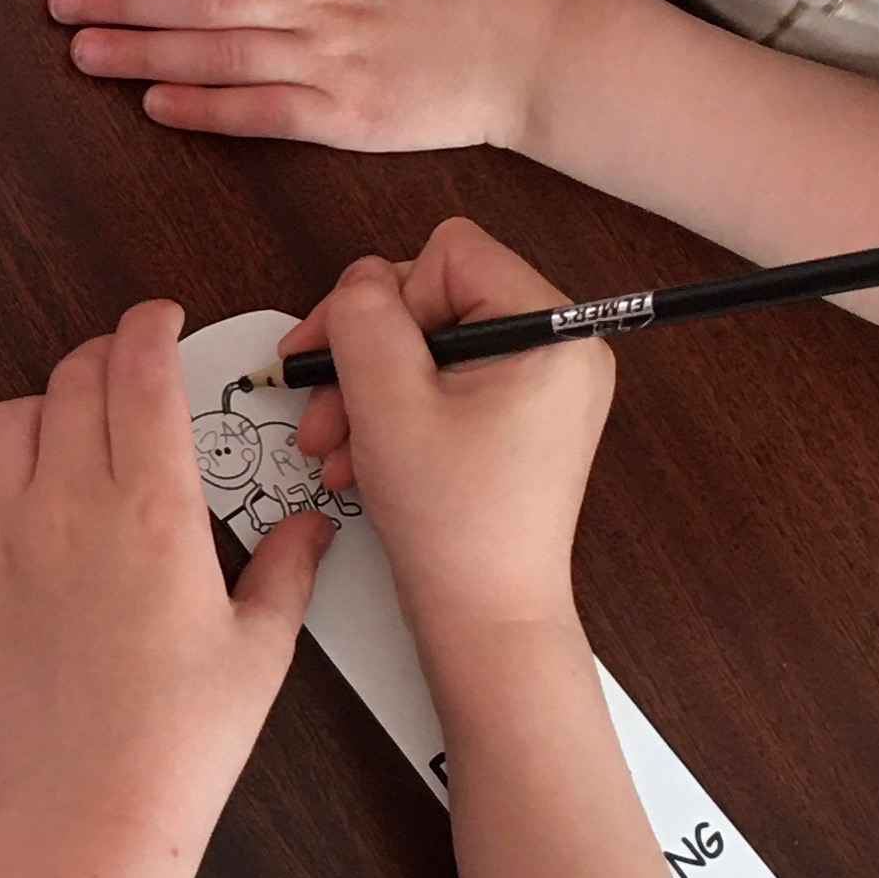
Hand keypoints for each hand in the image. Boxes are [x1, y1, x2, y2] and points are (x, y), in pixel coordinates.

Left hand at [0, 300, 331, 867]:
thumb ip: (286, 568)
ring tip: (68, 439)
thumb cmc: (180, 739)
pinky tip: (19, 507)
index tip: (160, 321)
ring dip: (40, 412)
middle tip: (125, 379)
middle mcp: (71, 506)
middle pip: (71, 378)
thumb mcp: (260, 648)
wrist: (86, 808)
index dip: (149, 325)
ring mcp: (2, 539)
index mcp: (155, 509)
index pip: (140, 368)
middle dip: (102, 361)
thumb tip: (312, 526)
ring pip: (3, 421)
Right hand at [290, 221, 613, 643]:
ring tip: (334, 447)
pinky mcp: (515, 423)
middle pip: (434, 300)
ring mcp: (538, 390)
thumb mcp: (388, 403)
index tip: (340, 356)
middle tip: (320, 406)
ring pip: (428, 349)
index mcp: (552, 331)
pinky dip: (393, 418)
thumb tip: (359, 281)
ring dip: (367, 391)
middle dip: (365, 355)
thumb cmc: (456, 527)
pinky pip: (442, 389)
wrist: (486, 622)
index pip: (449, 255)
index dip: (385, 300)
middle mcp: (558, 350)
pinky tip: (361, 460)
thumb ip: (364, 319)